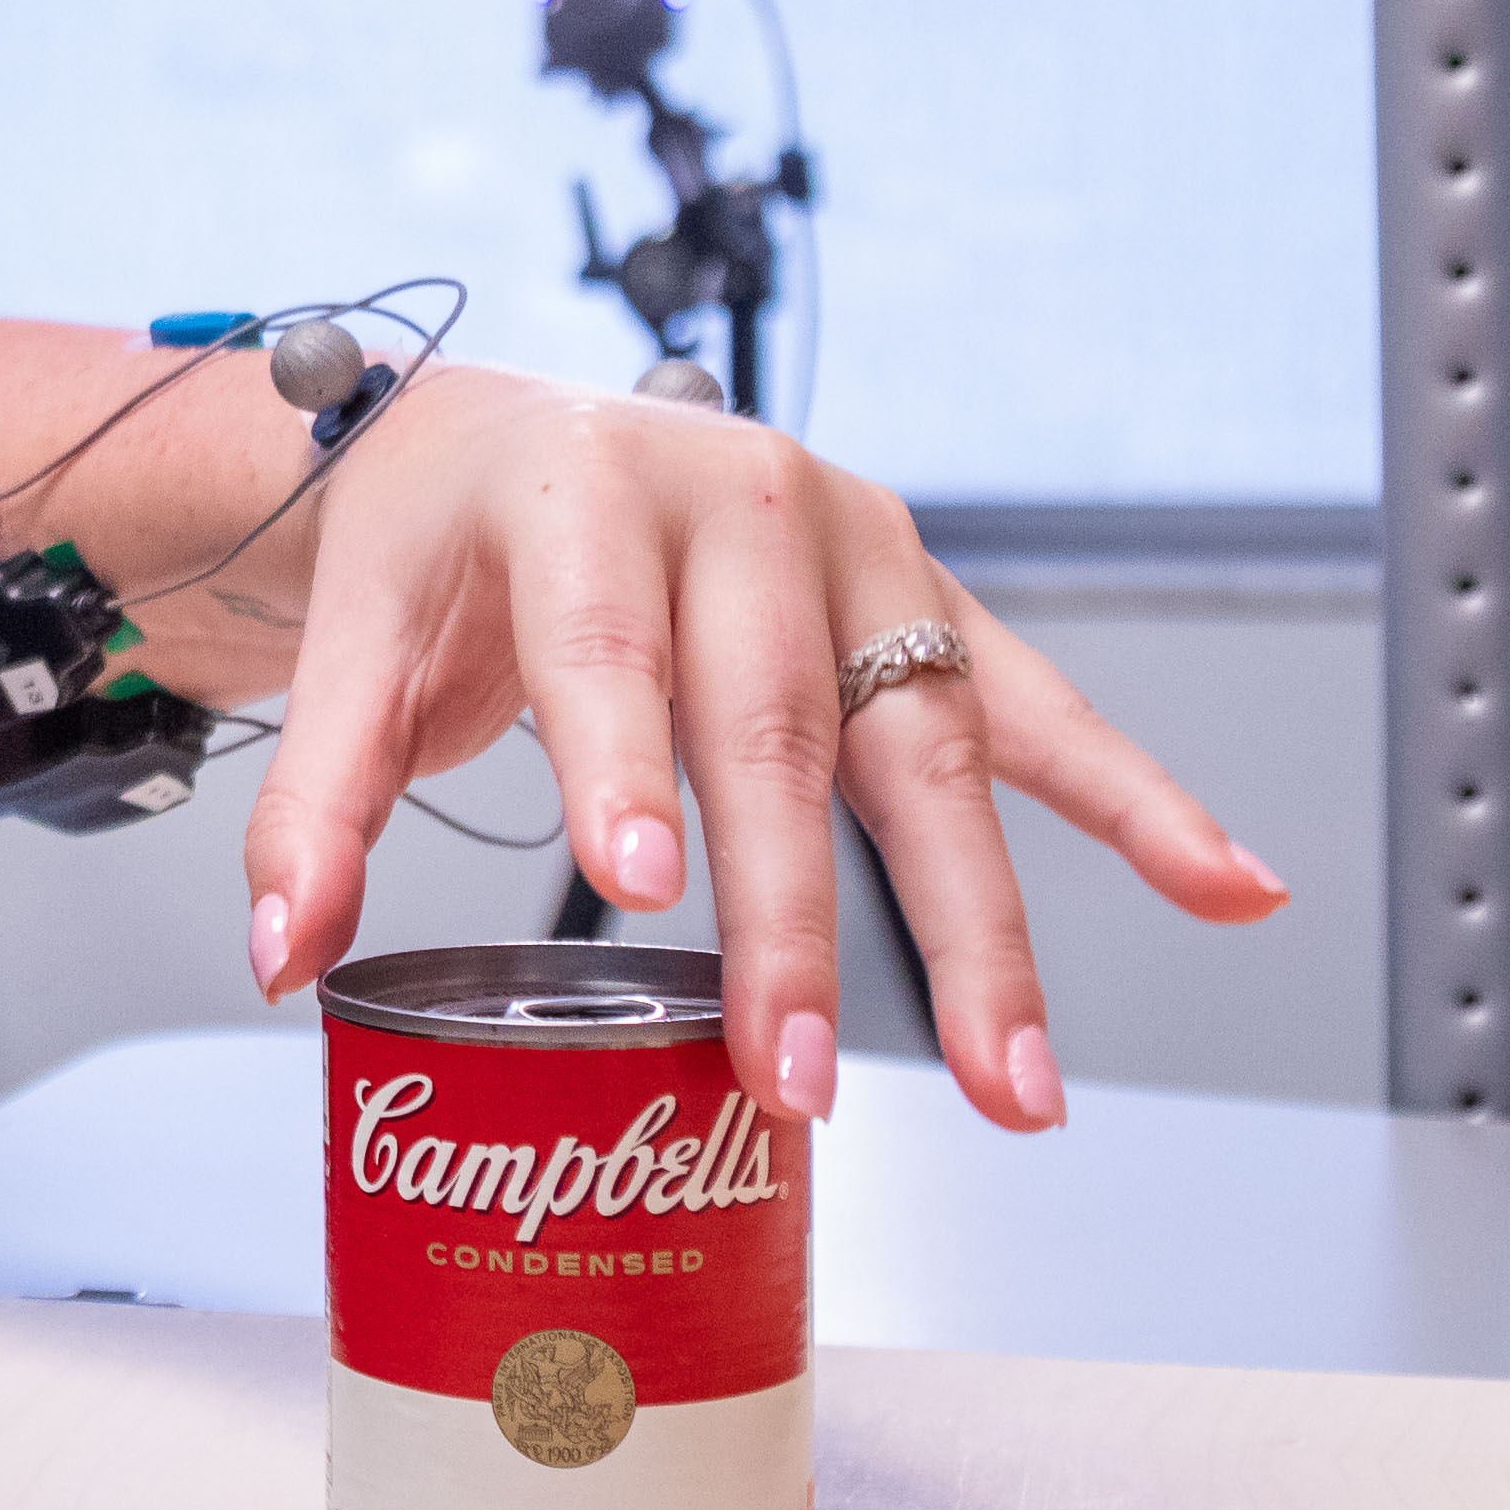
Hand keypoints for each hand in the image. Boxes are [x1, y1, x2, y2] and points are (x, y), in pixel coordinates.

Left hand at [227, 372, 1280, 1127]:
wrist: (501, 429)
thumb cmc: (437, 541)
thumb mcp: (357, 638)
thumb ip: (315, 800)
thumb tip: (280, 954)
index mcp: (582, 490)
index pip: (604, 642)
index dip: (622, 763)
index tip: (638, 892)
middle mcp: (738, 503)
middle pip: (773, 728)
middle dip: (792, 920)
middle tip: (788, 1078)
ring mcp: (854, 546)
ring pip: (926, 747)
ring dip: (981, 925)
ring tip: (1012, 1079)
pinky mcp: (921, 595)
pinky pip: (1040, 706)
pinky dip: (1138, 801)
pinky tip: (1228, 886)